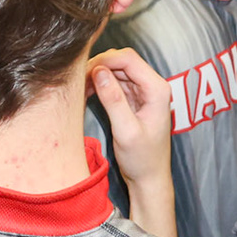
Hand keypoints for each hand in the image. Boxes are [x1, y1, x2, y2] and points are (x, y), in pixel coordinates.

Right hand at [88, 48, 175, 236]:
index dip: (105, 60)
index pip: (129, 59)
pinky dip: (100, 85)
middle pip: (122, 61)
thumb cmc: (142, 159)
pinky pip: (115, 82)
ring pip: (116, 70)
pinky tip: (88, 93)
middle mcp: (152, 86)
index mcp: (157, 89)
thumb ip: (113, 99)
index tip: (85, 72)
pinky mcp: (133, 99)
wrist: (149, 178)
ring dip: (98, 76)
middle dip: (99, 66)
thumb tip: (98, 71)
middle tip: (79, 81)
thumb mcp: (126, 131)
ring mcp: (142, 92)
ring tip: (81, 89)